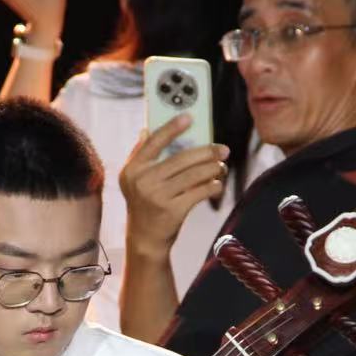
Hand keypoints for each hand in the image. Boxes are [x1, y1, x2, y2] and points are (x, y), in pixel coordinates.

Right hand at [120, 118, 227, 258]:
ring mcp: (157, 196)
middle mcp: (143, 181)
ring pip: (194, 175)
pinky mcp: (172, 210)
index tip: (189, 118)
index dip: (172, 128)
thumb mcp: (134, 181)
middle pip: (181, 158)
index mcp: (133, 169)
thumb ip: (140, 156)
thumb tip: (145, 130)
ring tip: (221, 167)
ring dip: (213, 169)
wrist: (145, 238)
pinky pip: (199, 192)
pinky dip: (212, 187)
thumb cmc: (144, 204)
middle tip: (222, 149)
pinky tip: (217, 184)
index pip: (153, 142)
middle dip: (207, 152)